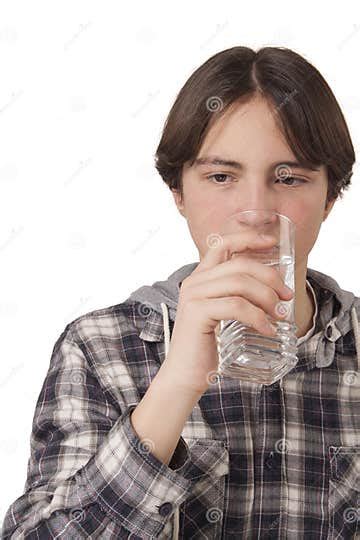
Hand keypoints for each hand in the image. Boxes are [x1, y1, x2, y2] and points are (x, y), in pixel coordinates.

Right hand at [160, 230, 293, 395]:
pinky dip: (258, 317)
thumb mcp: (221, 314)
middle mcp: (194, 282)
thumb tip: (274, 289)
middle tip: (287, 296)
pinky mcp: (197, 313)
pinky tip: (268, 330)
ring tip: (280, 315)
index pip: (222, 244)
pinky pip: (237, 306)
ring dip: (267, 298)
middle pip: (239, 264)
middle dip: (270, 277)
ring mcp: (194, 296)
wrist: (185, 375)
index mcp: (200, 278)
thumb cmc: (207, 346)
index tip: (272, 242)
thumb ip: (236, 297)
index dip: (249, 238)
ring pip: (240, 283)